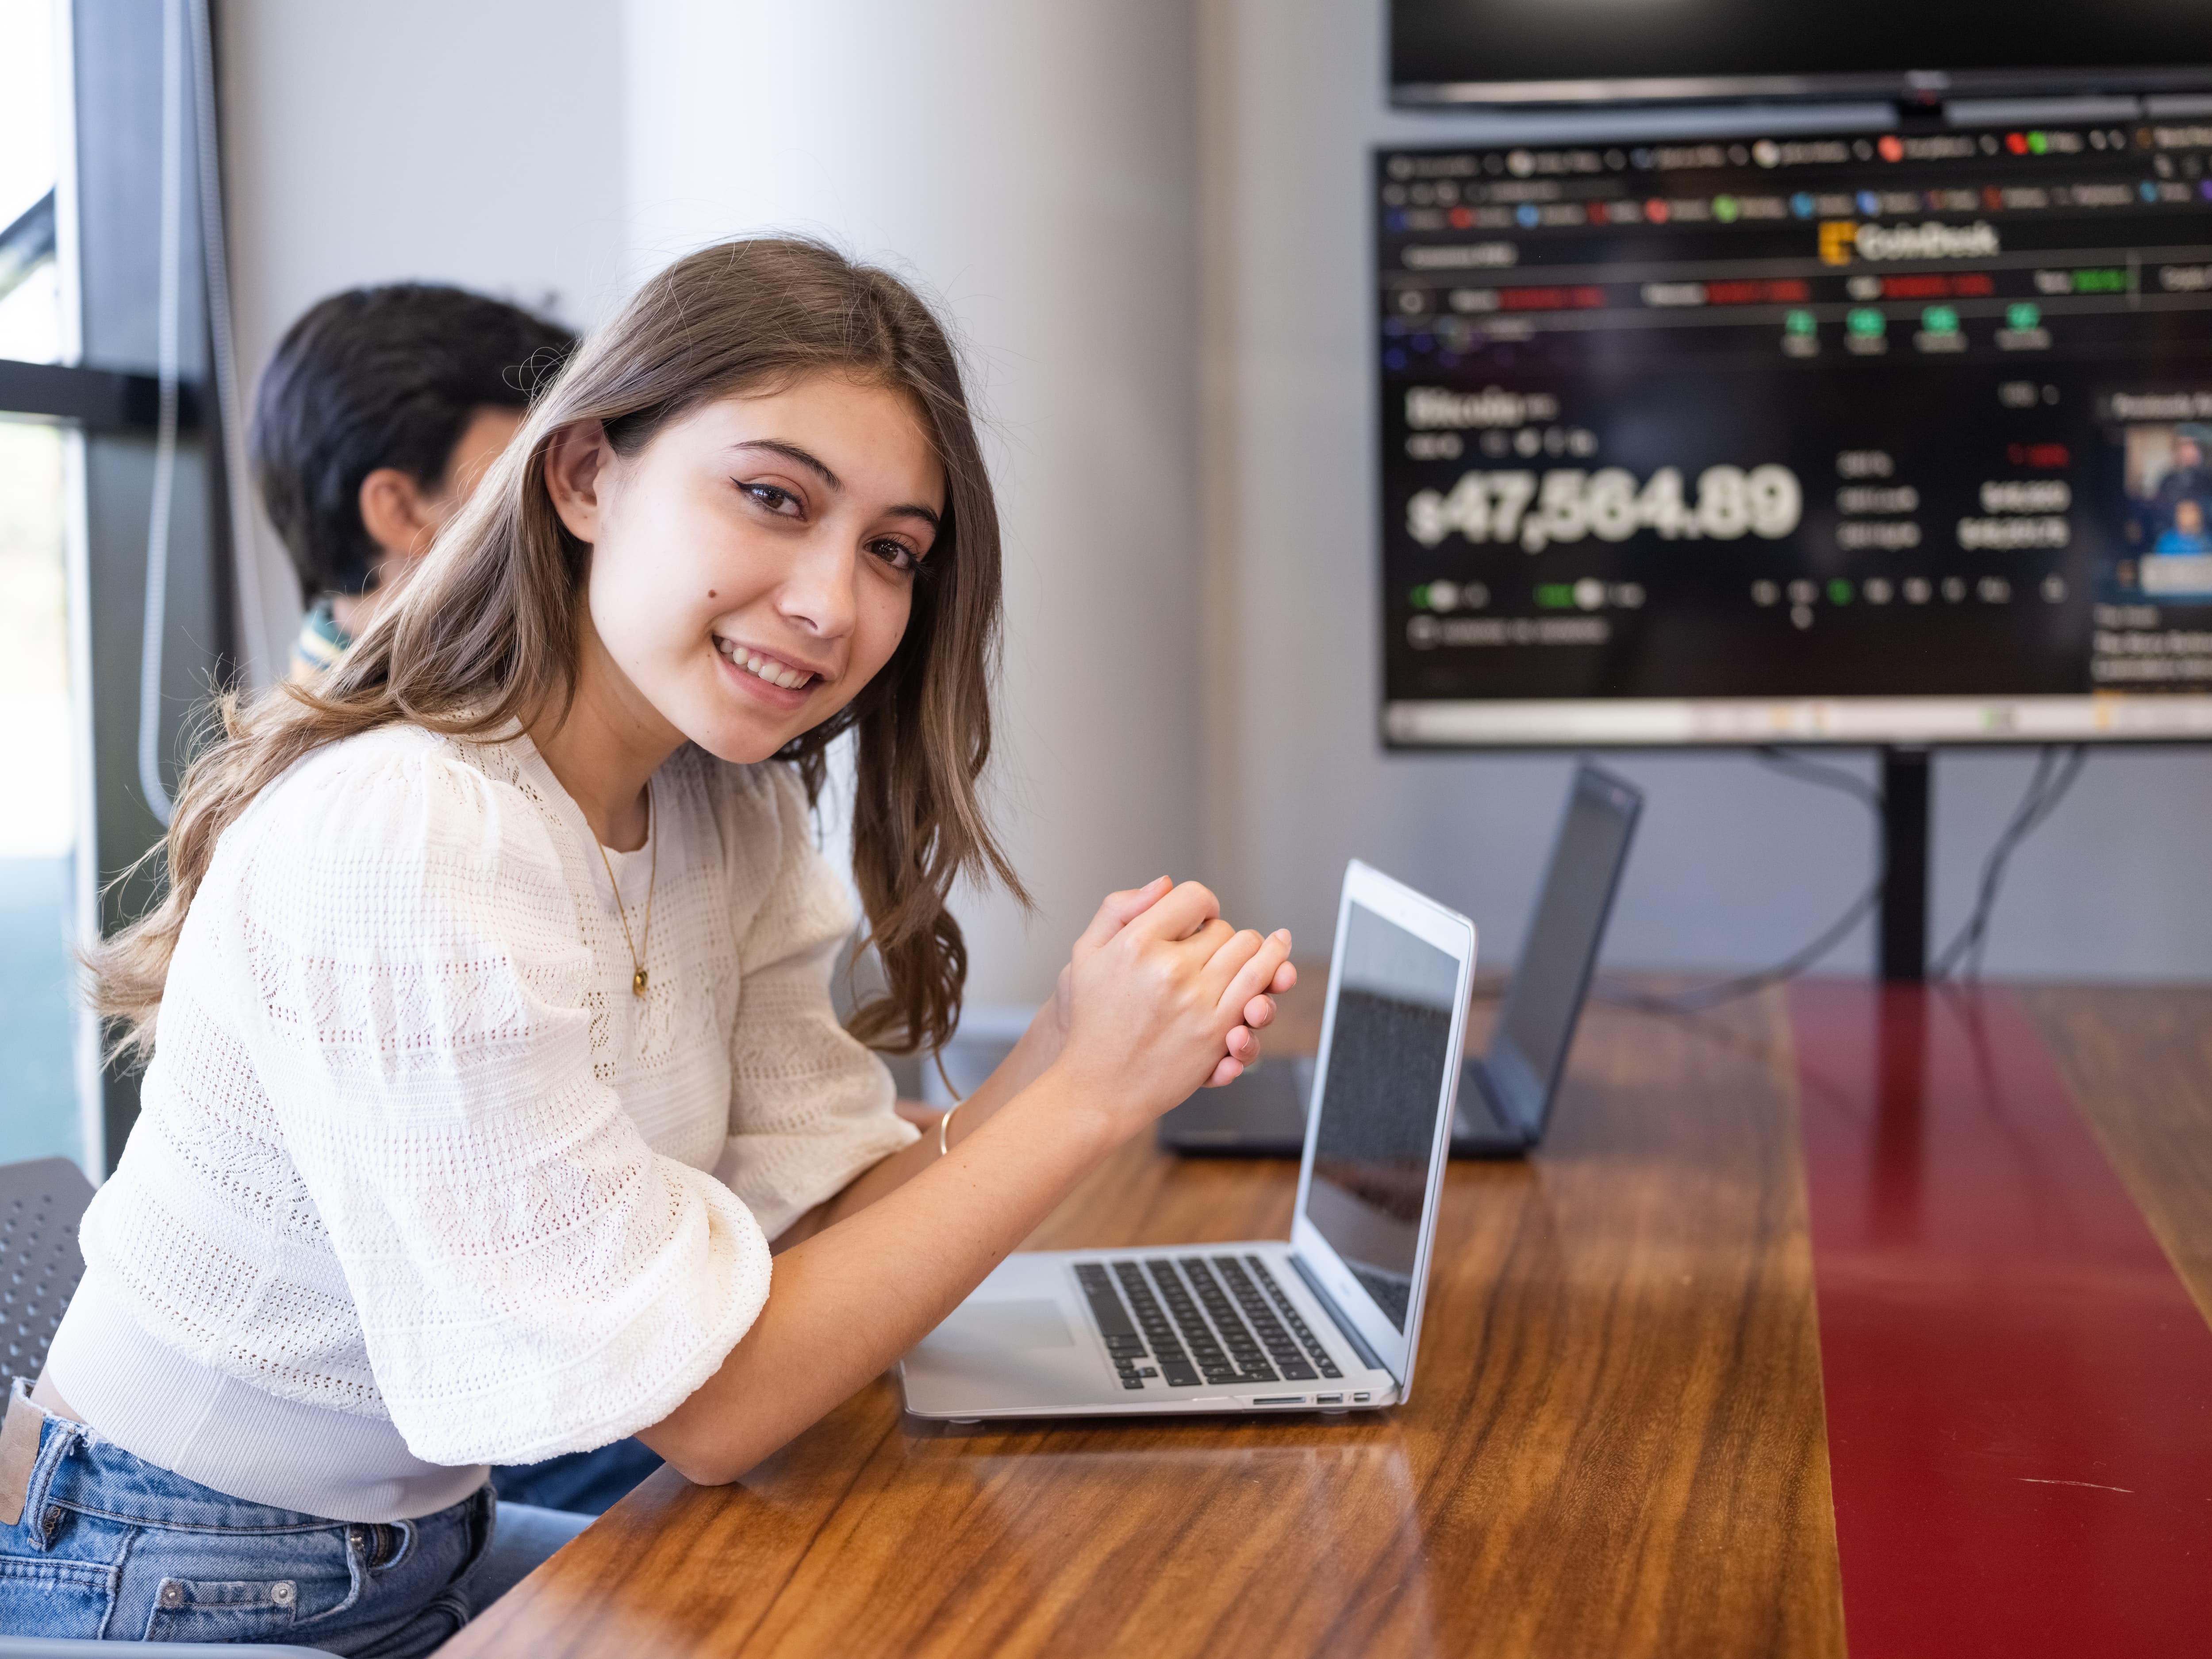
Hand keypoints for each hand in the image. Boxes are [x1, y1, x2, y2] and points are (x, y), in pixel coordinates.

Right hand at [1050, 878, 1293, 1129]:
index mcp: (1137, 943)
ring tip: (1271, 945)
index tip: (1200, 915)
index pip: (1192, 897)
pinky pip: (1258, 990)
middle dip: (1222, 933)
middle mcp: (1171, 970)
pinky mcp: (1217, 1033)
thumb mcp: (1087, 954)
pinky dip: (1272, 976)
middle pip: (1224, 929)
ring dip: (1262, 949)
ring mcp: (1198, 1003)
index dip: (1201, 903)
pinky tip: (1278, 970)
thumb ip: (1119, 909)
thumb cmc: (1092, 1020)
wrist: (1097, 1086)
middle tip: (1213, 946)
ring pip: (1251, 954)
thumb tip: (1163, 884)